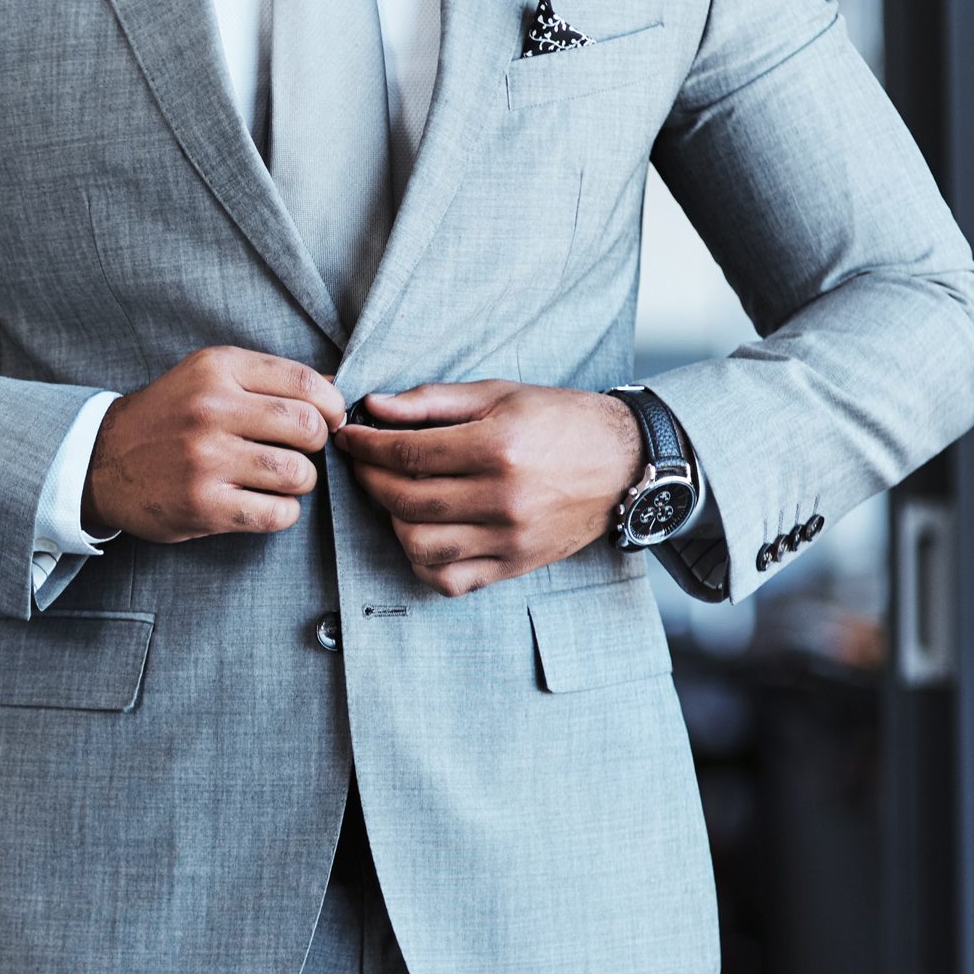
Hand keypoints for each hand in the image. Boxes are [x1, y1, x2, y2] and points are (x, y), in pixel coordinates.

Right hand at [83, 347, 346, 542]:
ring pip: (298, 473)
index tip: (328, 420)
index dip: (332, 406)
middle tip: (301, 450)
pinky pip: (277, 514)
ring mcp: (206, 460)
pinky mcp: (203, 505)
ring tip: (280, 478)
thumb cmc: (168, 417)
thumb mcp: (207, 376)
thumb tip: (335, 388)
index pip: (306, 383)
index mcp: (217, 369)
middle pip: (308, 427)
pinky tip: (266, 503)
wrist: (102, 461)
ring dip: (300, 480)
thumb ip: (266, 378)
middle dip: (318, 442)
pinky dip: (283, 512)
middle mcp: (211, 410)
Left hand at [332, 380, 643, 596]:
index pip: (406, 454)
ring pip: (419, 545)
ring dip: (393, 521)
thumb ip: (432, 401)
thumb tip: (373, 406)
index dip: (366, 446)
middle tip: (364, 463)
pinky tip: (421, 533)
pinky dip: (423, 562)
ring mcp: (509, 538)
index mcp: (498, 447)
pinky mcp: (514, 565)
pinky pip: (449, 579)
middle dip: (371, 479)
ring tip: (395, 496)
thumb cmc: (561, 421)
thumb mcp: (499, 393)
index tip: (348, 437)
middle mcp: (503, 498)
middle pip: (405, 500)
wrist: (625, 463)